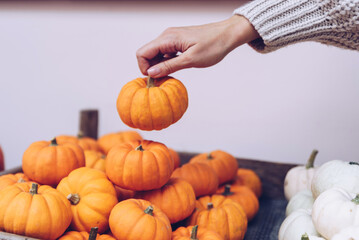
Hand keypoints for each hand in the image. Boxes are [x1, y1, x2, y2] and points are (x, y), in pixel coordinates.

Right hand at [136, 15, 258, 77]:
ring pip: (156, 54)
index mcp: (168, 38)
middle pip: (147, 53)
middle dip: (151, 68)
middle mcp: (167, 36)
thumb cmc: (213, 46)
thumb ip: (169, 66)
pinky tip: (177, 68)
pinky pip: (165, 52)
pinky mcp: (178, 41)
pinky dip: (166, 62)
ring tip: (172, 74)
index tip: (155, 79)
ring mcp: (172, 38)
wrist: (228, 35)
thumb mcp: (191, 60)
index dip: (144, 68)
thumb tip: (151, 73)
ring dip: (159, 66)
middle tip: (164, 79)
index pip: (142, 53)